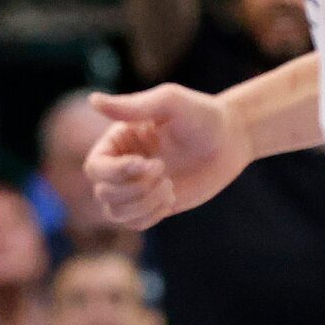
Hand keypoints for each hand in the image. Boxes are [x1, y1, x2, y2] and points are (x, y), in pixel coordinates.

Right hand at [84, 85, 248, 227]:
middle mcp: (122, 164)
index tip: (149, 162)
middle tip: (164, 170)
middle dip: (134, 188)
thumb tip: (93, 100)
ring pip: (115, 212)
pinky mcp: (152, 204)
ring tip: (169, 186)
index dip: (117, 172)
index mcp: (118, 140)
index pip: (95, 167)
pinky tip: (171, 197)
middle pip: (102, 192)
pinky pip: (133, 224)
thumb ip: (132, 106)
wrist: (231, 139)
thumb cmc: (202, 115)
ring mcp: (136, 186)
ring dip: (143, 204)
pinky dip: (150, 216)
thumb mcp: (170, 102)